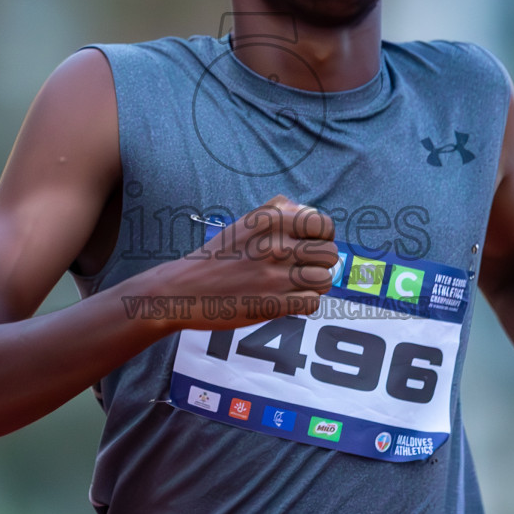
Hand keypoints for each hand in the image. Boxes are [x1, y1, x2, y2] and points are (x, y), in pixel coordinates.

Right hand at [160, 195, 336, 327]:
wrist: (184, 290)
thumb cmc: (216, 257)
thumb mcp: (243, 223)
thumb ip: (277, 210)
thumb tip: (308, 210)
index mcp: (270, 221)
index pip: (324, 224)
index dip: (323, 237)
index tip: (310, 246)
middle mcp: (275, 245)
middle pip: (330, 254)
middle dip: (320, 263)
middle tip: (302, 269)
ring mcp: (274, 276)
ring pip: (324, 279)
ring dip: (314, 285)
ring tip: (296, 285)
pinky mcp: (273, 304)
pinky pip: (313, 302)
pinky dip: (305, 303)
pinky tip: (289, 300)